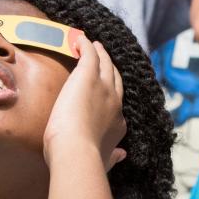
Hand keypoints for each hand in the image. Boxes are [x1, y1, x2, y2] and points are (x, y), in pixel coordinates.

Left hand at [43, 36, 127, 172]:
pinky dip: (86, 45)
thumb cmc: (85, 159)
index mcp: (118, 122)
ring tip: (95, 45)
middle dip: (111, 67)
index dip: (113, 93)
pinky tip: (81, 39)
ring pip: (106, 63)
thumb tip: (122, 155)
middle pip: (115, 78)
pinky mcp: (88, 75)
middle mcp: (115, 102)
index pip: (117, 103)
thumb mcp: (104, 160)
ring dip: (101, 52)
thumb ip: (112, 157)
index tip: (108, 90)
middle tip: (105, 57)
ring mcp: (103, 87)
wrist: (77, 150)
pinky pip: (90, 54)